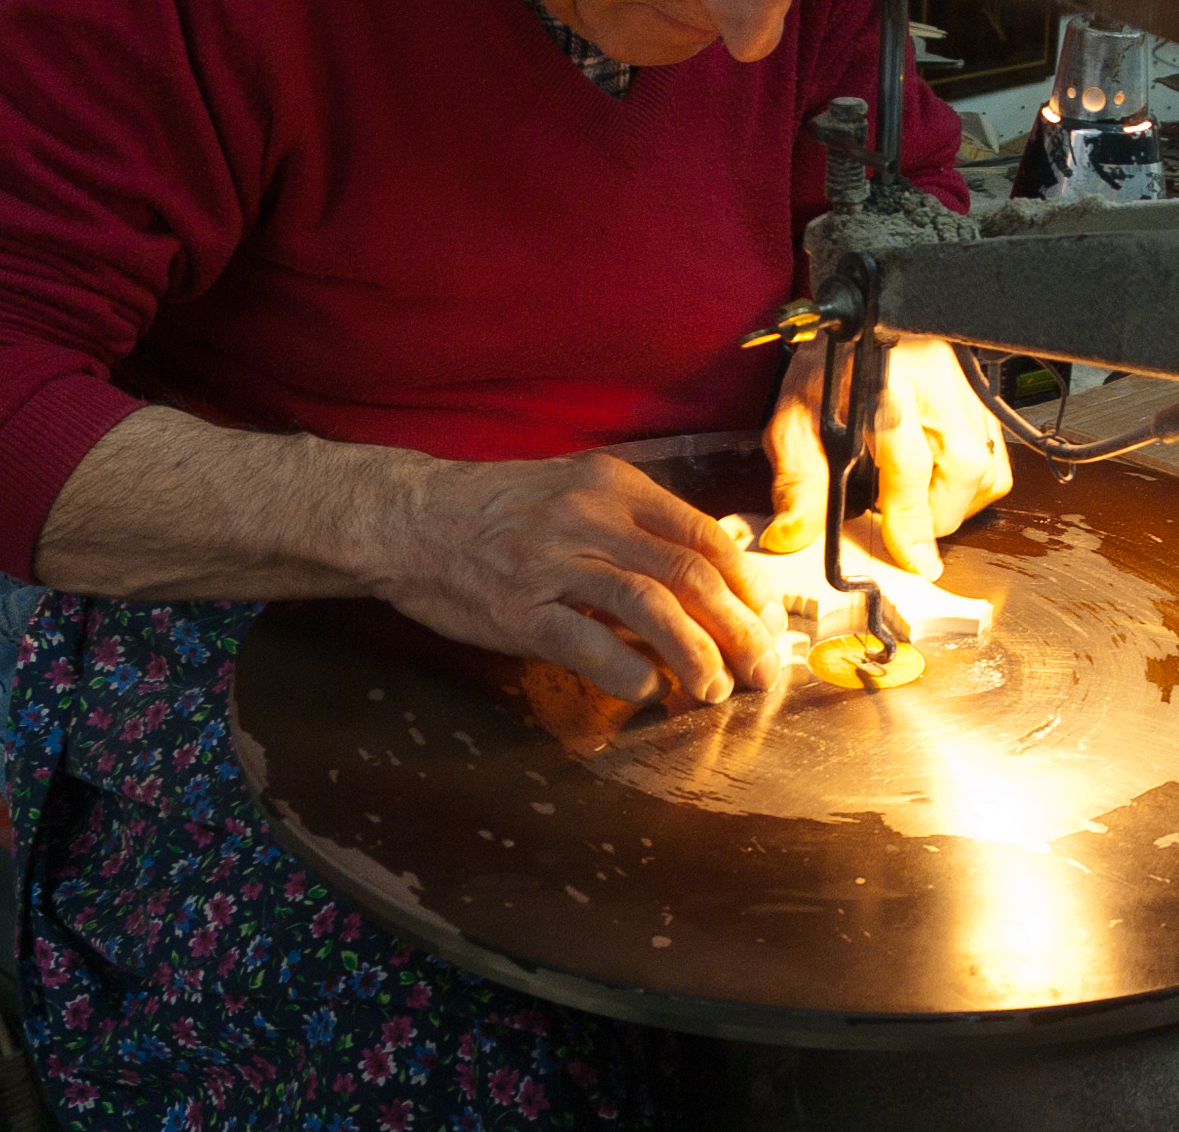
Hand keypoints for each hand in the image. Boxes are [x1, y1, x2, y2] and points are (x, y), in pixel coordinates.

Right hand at [387, 451, 785, 705]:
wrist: (408, 518)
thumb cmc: (498, 511)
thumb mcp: (577, 494)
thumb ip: (638, 527)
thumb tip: (712, 573)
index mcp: (615, 487)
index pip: (705, 536)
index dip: (750, 585)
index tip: (770, 621)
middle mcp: (592, 518)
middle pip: (691, 575)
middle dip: (740, 629)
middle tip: (764, 669)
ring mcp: (554, 563)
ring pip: (652, 608)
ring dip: (697, 655)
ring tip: (717, 690)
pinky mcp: (519, 610)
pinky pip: (590, 645)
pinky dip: (630, 673)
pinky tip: (650, 691)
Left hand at [763, 335, 1011, 576]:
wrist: (858, 321)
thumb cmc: (828, 366)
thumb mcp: (795, 420)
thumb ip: (797, 481)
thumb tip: (792, 535)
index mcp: (885, 385)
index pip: (909, 461)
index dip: (912, 519)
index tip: (916, 561)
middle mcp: (937, 386)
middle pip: (967, 470)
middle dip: (935, 514)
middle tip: (898, 522)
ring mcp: (968, 391)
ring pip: (990, 470)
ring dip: (955, 502)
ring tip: (914, 500)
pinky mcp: (984, 400)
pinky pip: (997, 459)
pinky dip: (971, 485)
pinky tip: (937, 481)